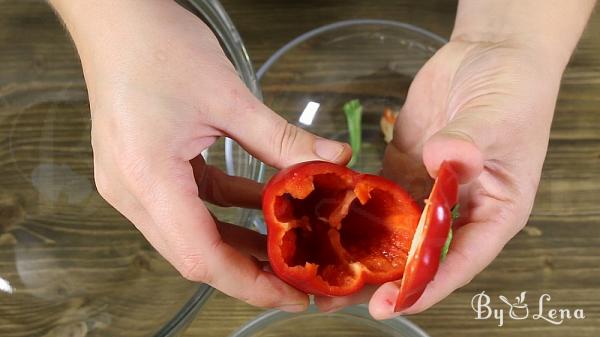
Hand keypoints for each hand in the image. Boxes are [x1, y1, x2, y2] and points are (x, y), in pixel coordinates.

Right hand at [54, 1, 349, 310]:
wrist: (114, 18)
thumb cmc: (157, 47)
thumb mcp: (229, 97)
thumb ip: (283, 139)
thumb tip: (333, 161)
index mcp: (146, 178)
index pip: (200, 255)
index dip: (250, 283)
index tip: (292, 295)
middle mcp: (131, 192)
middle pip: (194, 253)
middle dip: (250, 271)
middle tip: (300, 279)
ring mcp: (132, 184)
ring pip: (192, 233)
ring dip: (239, 243)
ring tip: (288, 251)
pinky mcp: (143, 170)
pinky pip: (189, 205)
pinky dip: (226, 211)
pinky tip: (263, 207)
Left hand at [315, 39, 562, 316]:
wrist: (489, 54)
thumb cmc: (513, 90)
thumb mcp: (499, 118)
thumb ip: (470, 143)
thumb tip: (444, 161)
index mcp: (494, 211)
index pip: (460, 260)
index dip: (425, 285)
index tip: (391, 303)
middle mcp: (460, 209)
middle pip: (420, 256)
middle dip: (383, 278)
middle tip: (340, 296)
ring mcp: (429, 190)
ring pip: (395, 231)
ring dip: (363, 251)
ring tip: (325, 269)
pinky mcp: (405, 168)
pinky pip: (379, 196)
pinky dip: (356, 211)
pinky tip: (328, 223)